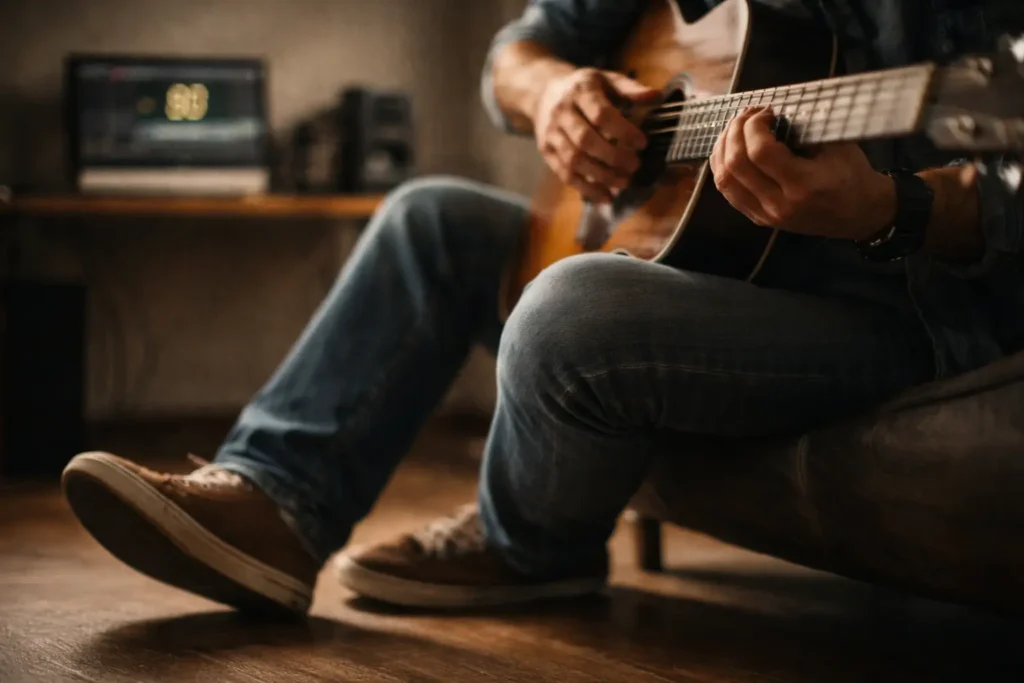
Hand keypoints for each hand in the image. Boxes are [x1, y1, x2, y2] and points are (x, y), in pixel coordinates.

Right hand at [535, 68, 660, 203]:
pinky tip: (606, 195)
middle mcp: (561, 112)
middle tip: (635, 166)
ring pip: (574, 161)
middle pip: (585, 140)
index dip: (623, 131)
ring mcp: (551, 134)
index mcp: (580, 91)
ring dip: (601, 176)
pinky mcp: (546, 151)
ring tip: (624, 182)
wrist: (542, 94)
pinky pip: (565, 174)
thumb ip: (631, 89)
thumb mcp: (607, 80)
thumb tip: (657, 97)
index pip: (601, 114)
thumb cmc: (584, 88)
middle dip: (613, 157)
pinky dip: (587, 188)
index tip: (642, 143)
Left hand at [709, 106, 895, 239]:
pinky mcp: (757, 218)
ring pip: (724, 180)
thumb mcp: (837, 145)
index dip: (754, 125)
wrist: (858, 213)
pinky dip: (722, 166)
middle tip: (747, 114)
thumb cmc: (851, 174)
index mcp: (803, 186)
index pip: (761, 152)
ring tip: (735, 127)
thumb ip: (804, 129)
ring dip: (723, 148)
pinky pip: (727, 191)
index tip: (766, 111)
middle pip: (736, 165)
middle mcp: (779, 204)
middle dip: (735, 131)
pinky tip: (729, 148)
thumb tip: (769, 111)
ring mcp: (765, 215)